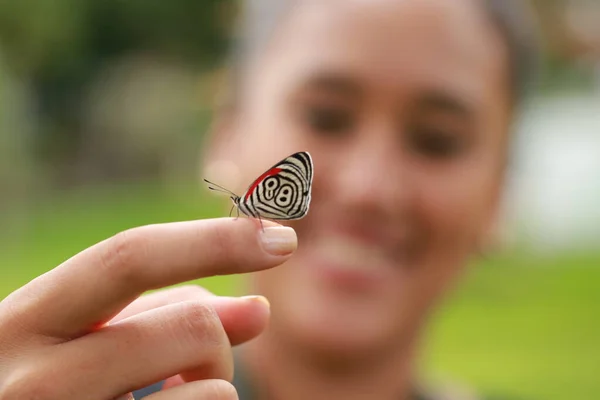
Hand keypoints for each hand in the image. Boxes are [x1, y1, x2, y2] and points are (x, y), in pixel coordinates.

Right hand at [0, 217, 296, 398]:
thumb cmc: (54, 386)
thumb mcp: (96, 339)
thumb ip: (168, 316)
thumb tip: (257, 310)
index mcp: (27, 319)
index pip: (130, 258)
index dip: (215, 241)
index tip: (280, 236)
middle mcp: (34, 379)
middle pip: (192, 323)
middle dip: (218, 334)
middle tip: (206, 355)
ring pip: (214, 388)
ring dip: (214, 385)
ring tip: (170, 393)